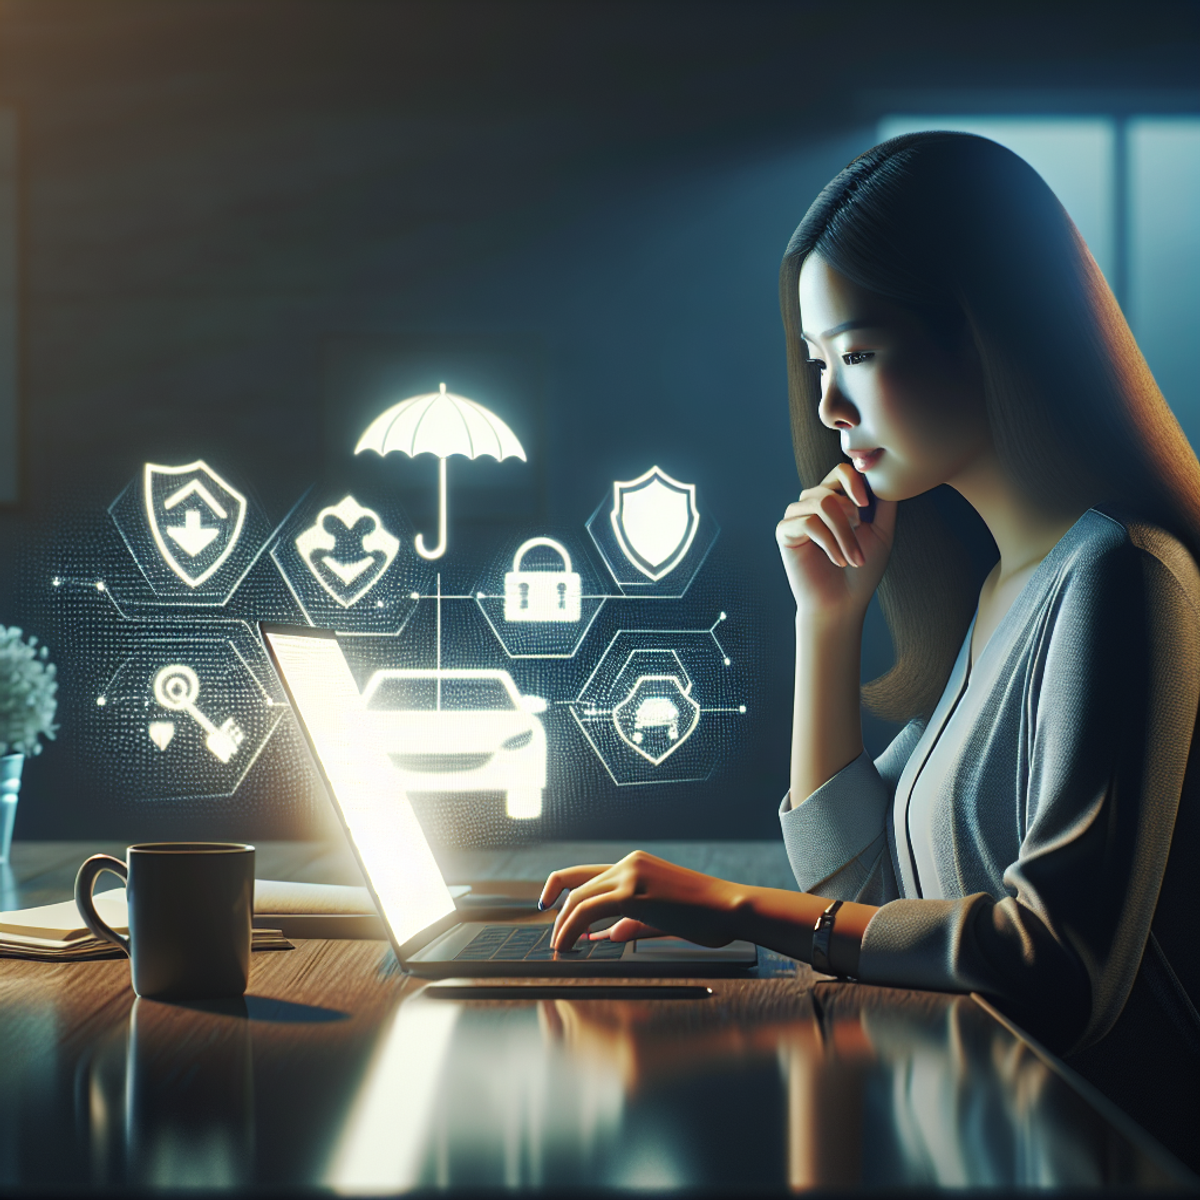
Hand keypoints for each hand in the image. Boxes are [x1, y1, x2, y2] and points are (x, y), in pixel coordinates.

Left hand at [539, 852, 742, 951]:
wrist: (731, 908)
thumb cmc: (707, 915)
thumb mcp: (663, 917)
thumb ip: (634, 924)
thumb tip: (608, 934)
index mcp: (636, 865)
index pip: (587, 874)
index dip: (561, 888)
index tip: (548, 906)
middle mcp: (629, 863)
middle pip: (575, 882)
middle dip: (559, 913)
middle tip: (555, 938)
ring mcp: (630, 874)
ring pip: (578, 897)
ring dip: (563, 924)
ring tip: (560, 946)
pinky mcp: (632, 892)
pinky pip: (588, 910)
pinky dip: (572, 927)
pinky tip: (570, 943)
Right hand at [776, 463, 895, 618]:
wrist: (842, 603)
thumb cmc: (862, 571)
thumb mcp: (881, 531)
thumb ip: (884, 503)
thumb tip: (889, 474)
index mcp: (835, 499)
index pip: (841, 471)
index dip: (855, 481)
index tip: (866, 506)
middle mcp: (813, 503)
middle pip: (831, 487)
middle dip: (851, 515)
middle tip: (860, 538)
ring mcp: (797, 516)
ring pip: (821, 504)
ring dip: (843, 533)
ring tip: (852, 557)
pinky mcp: (784, 531)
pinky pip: (808, 522)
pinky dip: (828, 542)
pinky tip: (837, 561)